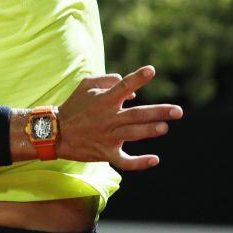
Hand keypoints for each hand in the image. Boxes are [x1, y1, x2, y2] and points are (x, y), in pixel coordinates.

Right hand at [56, 65, 182, 170]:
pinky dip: (139, 163)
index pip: (123, 86)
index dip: (137, 78)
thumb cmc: (73, 106)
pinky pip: (124, 161)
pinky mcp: (105, 154)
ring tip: (165, 127)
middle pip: (136, 114)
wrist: (54, 132)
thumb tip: (133, 91)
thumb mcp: (86, 85)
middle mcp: (107, 118)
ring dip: (149, 131)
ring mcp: (107, 137)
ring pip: (132, 134)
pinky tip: (155, 160)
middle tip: (178, 111)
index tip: (151, 70)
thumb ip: (108, 81)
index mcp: (103, 100)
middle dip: (158, 112)